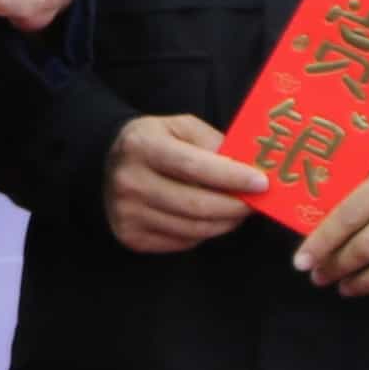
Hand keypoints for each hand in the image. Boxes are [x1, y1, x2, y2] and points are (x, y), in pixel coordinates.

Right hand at [105, 112, 270, 254]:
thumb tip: (248, 166)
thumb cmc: (155, 143)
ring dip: (224, 223)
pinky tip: (210, 219)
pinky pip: (182, 242)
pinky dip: (204, 233)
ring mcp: (128, 213)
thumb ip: (213, 142)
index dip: (233, 177)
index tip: (262, 183)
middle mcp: (131, 182)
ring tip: (237, 211)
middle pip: (196, 205)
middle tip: (256, 202)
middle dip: (235, 207)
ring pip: (193, 228)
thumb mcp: (180, 127)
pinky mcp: (131, 236)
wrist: (106, 164)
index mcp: (143, 146)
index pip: (195, 167)